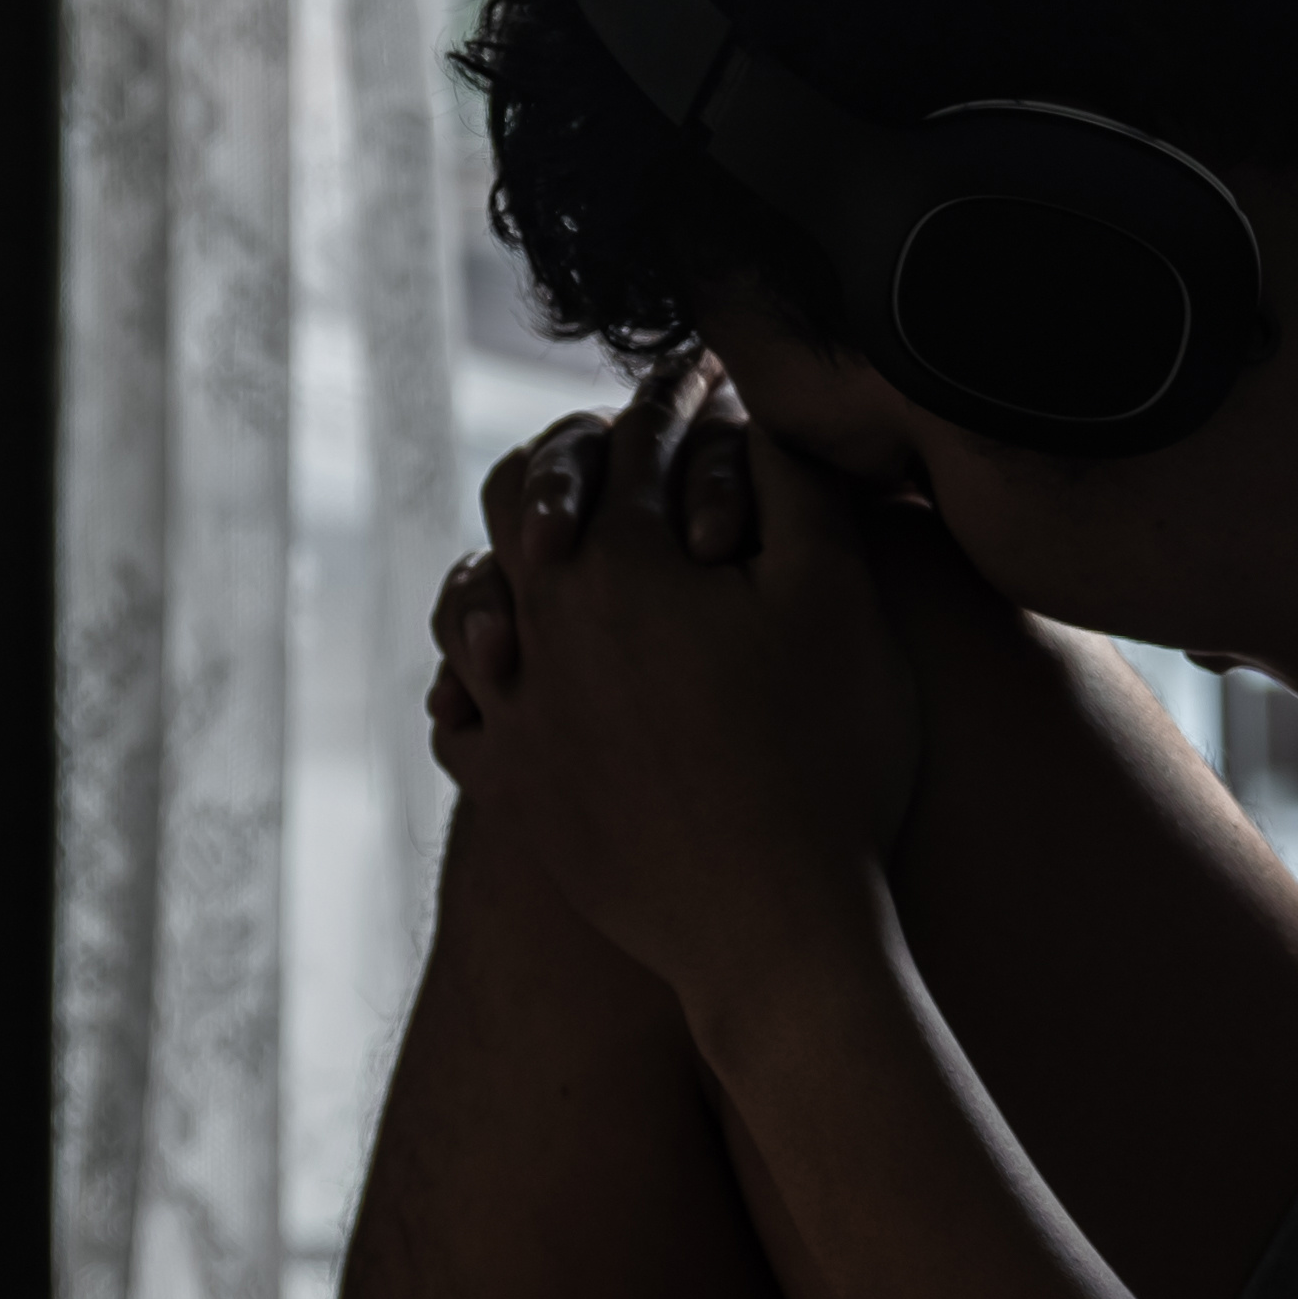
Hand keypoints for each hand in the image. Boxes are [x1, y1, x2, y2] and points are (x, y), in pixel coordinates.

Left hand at [428, 352, 917, 1011]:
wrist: (776, 934)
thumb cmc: (828, 761)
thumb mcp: (838, 602)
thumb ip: (795, 483)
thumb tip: (757, 407)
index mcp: (616, 560)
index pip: (639, 439)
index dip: (683, 390)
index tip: (709, 364)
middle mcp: (539, 622)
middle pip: (525, 494)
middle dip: (579, 454)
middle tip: (620, 442)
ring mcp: (513, 710)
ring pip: (471, 597)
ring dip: (508, 558)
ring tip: (546, 548)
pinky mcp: (509, 789)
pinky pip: (459, 711)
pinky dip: (474, 676)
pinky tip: (508, 667)